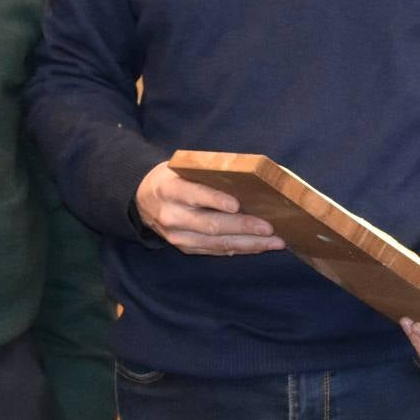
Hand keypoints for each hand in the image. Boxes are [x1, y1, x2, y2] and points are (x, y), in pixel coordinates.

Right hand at [135, 163, 282, 256]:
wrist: (144, 200)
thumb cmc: (172, 179)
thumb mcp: (181, 168)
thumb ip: (207, 174)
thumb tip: (248, 178)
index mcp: (170, 190)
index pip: (194, 195)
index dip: (215, 200)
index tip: (237, 205)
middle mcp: (172, 216)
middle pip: (211, 224)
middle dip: (243, 227)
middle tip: (270, 227)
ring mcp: (178, 237)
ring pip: (217, 243)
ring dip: (249, 244)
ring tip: (275, 241)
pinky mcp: (186, 248)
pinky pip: (216, 250)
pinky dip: (240, 249)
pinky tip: (260, 246)